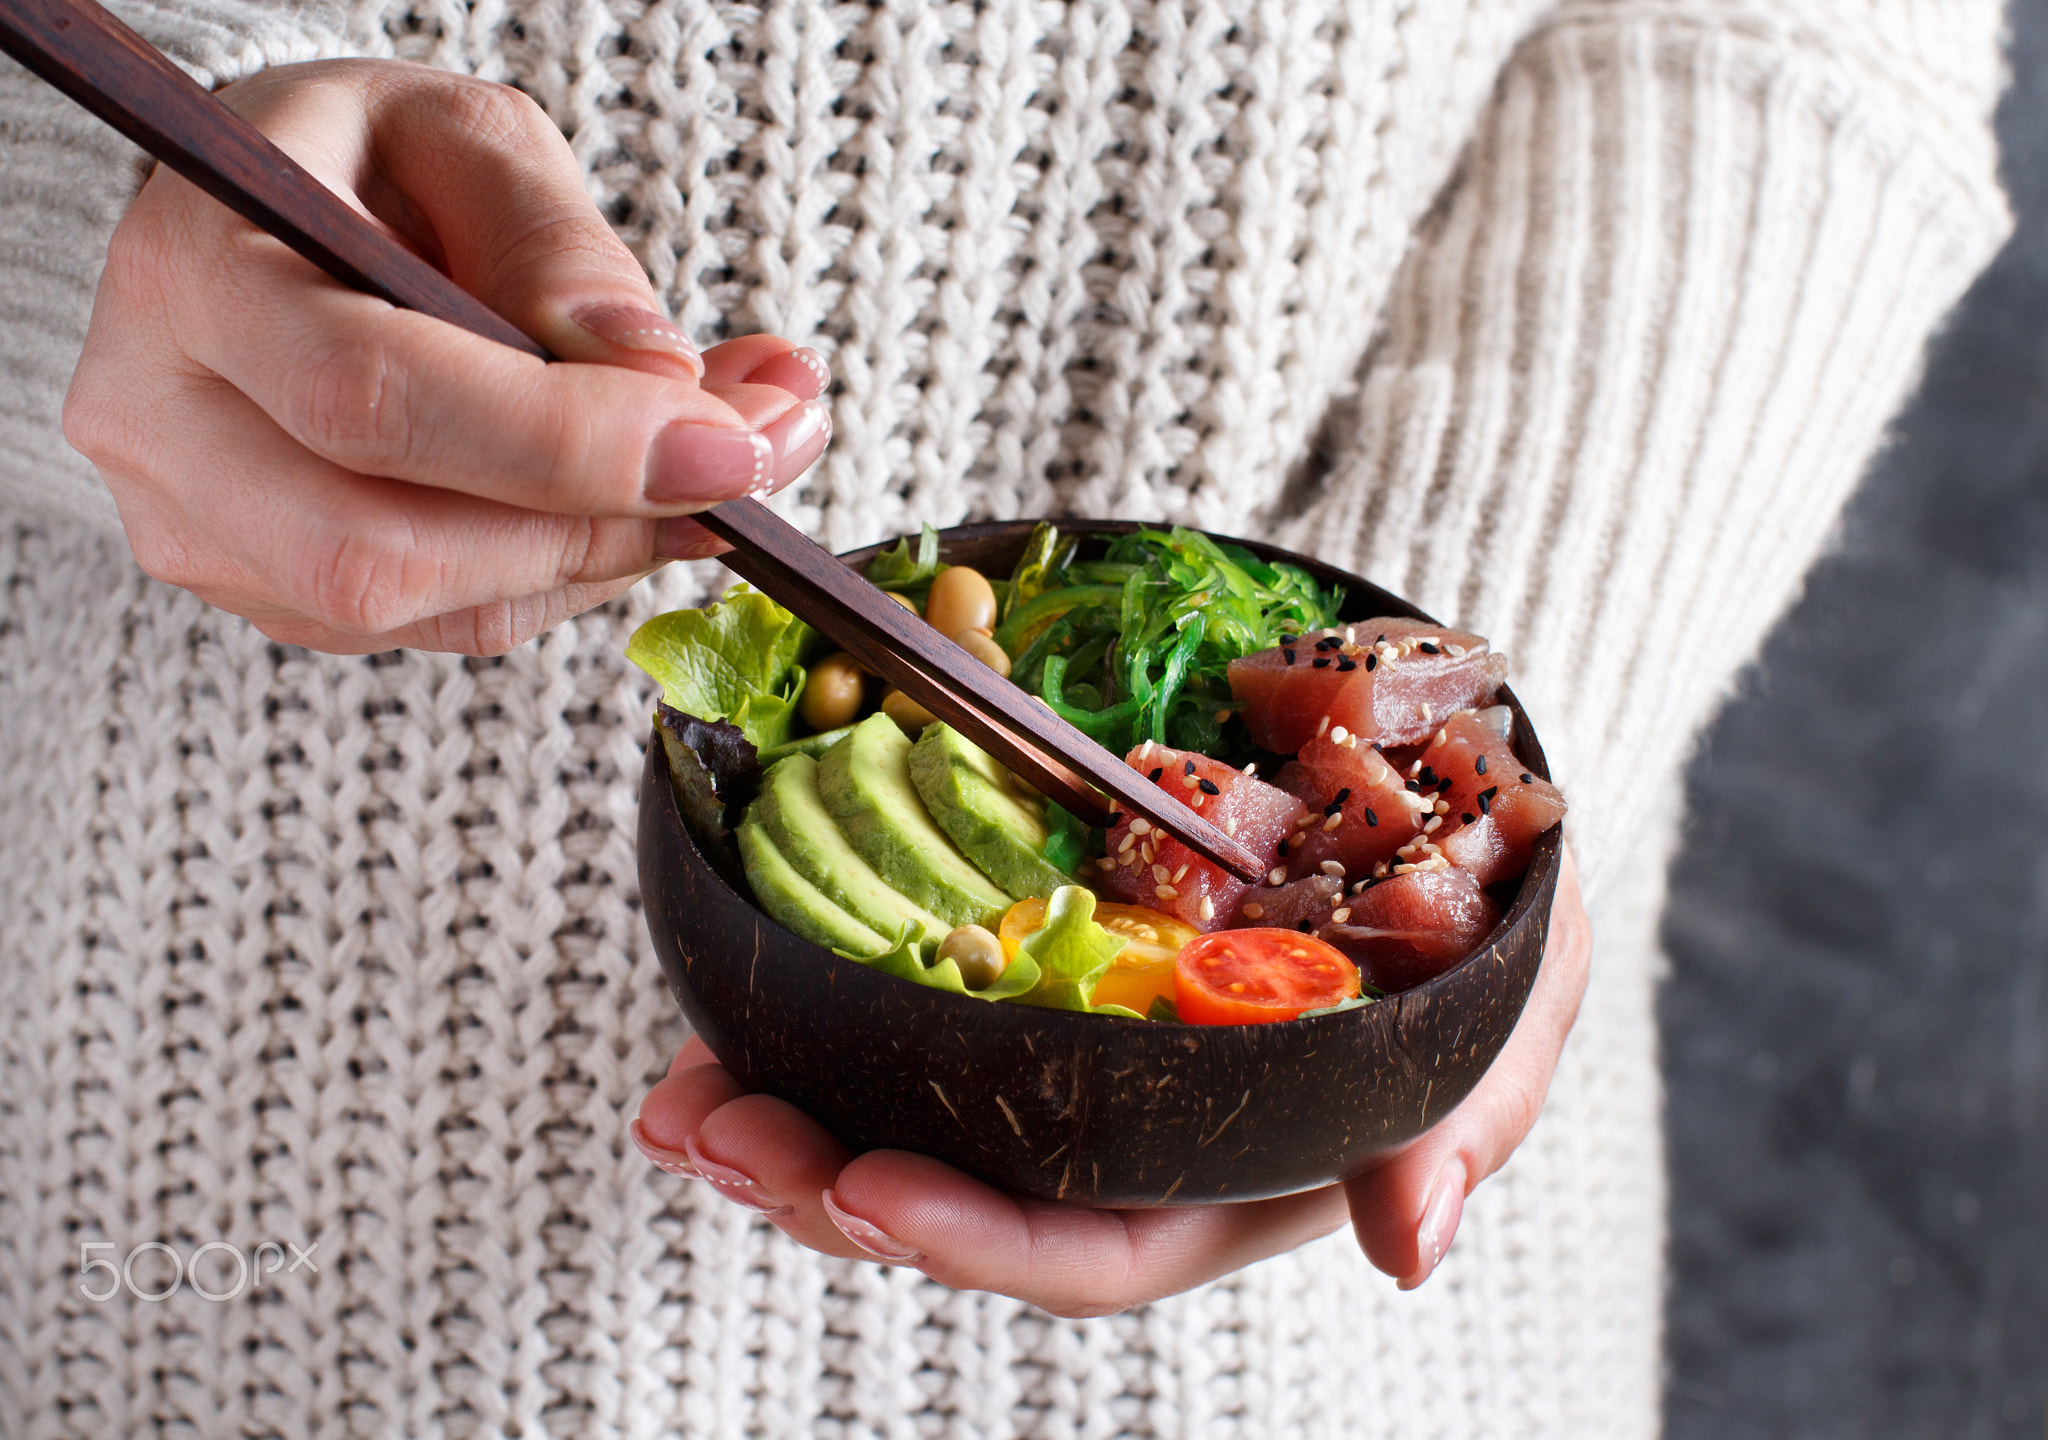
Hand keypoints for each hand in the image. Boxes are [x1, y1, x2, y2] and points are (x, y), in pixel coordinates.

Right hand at [65, 58, 830, 655]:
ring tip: (723, 458)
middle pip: (388, 550)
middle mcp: (162, 425)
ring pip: (435, 607)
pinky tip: (634, 495)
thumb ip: (558, 248)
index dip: (567, 443)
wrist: (262, 230)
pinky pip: (455, 623)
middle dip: (602, 524)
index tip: (730, 444)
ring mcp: (203, 533)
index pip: (375, 398)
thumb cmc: (362, 168)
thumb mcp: (467, 140)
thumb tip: (659, 380)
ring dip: (614, 550)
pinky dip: (574, 568)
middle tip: (752, 463)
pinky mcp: (273, 595)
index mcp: (193, 275)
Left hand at [632, 847, 1590, 1315]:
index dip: (980, 1237)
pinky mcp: (1025, 966)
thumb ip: (1463, 1114)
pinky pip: (899, 1013)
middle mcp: (1132, 1132)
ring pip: (910, 1122)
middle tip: (710, 1131)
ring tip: (672, 1098)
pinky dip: (801, 1019)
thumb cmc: (1480, 902)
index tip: (864, 1188)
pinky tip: (714, 1014)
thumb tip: (1408, 1245)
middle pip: (967, 1202)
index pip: (1096, 1243)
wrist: (1431, 783)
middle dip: (830, 1189)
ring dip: (782, 1120)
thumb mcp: (1505, 997)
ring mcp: (1069, 1053)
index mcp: (1233, 1168)